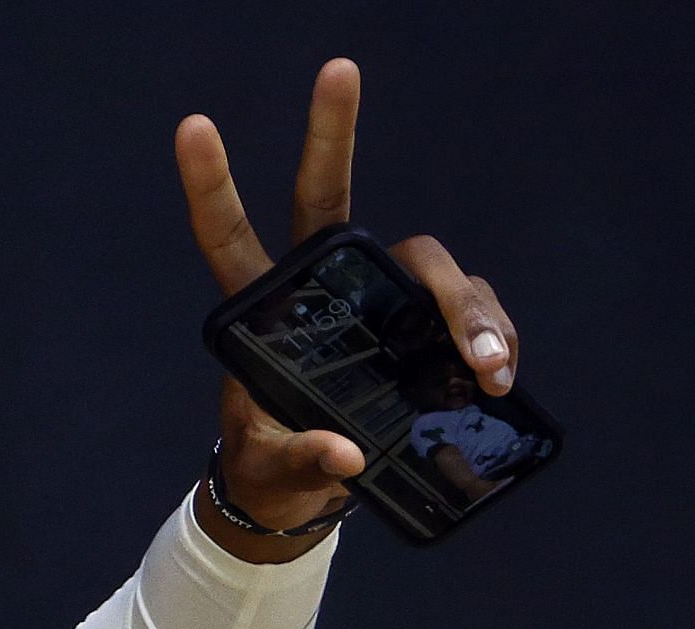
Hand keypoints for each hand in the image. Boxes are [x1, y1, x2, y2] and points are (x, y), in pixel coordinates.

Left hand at [175, 58, 522, 544]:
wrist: (302, 496)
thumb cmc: (273, 475)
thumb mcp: (277, 474)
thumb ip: (306, 461)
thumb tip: (344, 456)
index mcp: (264, 316)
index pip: (231, 238)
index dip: (213, 186)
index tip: (195, 125)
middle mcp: (320, 292)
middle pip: (329, 198)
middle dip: (330, 131)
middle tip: (336, 66)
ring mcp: (375, 306)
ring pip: (424, 264)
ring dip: (463, 304)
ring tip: (486, 367)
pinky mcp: (420, 333)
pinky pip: (467, 312)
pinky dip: (491, 335)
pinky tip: (500, 373)